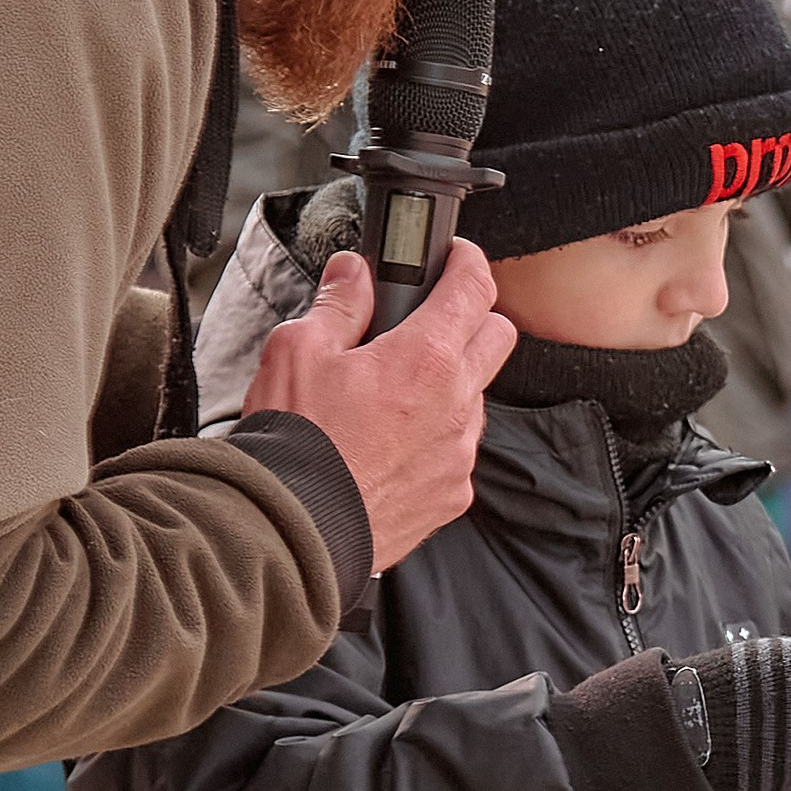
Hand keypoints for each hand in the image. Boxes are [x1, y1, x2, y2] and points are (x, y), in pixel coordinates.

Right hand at [243, 241, 513, 570]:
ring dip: (452, 382)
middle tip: (429, 318)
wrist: (292, 533)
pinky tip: (393, 441)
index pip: (475, 286)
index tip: (455, 257)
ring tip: (398, 389)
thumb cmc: (295, 443)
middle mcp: (456, 404)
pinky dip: (438, 436)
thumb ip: (338, 303)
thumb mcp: (297, 350)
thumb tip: (354, 271)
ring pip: (478, 396)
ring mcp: (459, 453)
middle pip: (498, 336)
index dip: (467, 261)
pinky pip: (460, 450)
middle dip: (472, 317)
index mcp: (424, 358)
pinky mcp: (452, 494)